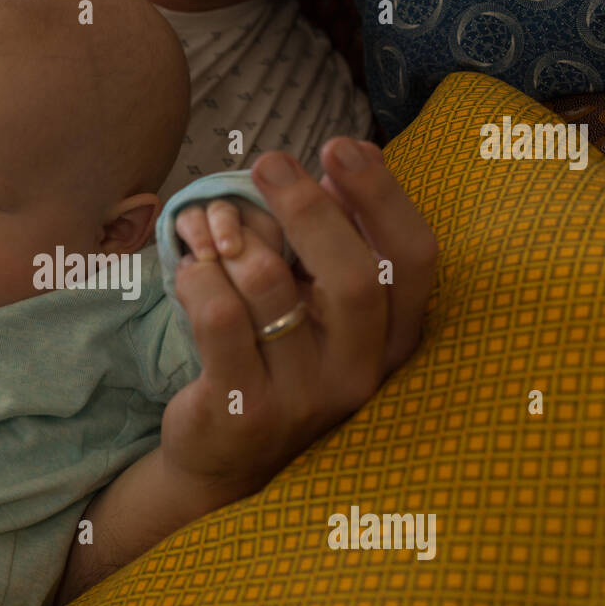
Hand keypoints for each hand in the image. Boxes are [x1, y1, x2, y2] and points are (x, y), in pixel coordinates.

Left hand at [162, 137, 436, 493]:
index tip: (341, 146)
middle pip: (352, 276)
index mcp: (391, 339)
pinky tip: (192, 270)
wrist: (226, 458)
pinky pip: (221, 319)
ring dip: (235, 242)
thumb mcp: (319, 306)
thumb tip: (346, 158)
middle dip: (308, 207)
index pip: (413, 260)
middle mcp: (359, 372)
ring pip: (271, 288)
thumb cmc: (276, 360)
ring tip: (212, 232)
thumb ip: (337, 240)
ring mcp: (303, 398)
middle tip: (270, 163)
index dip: (382, 195)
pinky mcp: (244, 410)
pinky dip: (200, 278)